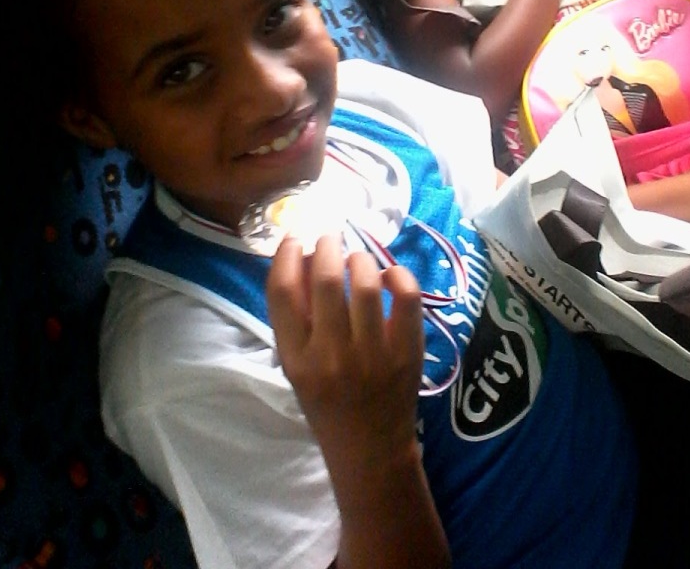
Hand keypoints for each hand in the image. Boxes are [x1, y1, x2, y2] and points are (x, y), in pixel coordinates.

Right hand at [267, 234, 425, 468]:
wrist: (370, 451)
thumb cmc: (327, 403)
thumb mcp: (297, 367)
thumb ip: (295, 318)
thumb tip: (300, 255)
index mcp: (296, 359)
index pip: (282, 293)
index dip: (286, 255)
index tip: (295, 239)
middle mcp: (331, 355)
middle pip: (326, 279)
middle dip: (327, 246)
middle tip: (330, 239)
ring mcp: (373, 353)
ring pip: (367, 282)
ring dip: (360, 259)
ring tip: (356, 259)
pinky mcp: (407, 351)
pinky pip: (407, 296)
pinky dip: (398, 275)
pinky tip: (388, 277)